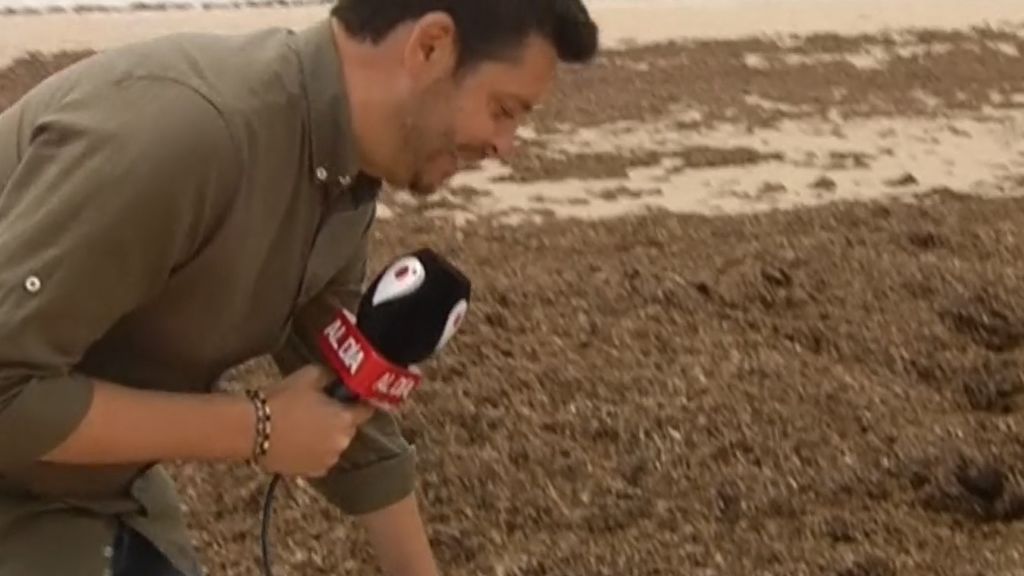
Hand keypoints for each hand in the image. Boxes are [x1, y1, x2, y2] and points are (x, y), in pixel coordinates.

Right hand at [257, 364, 374, 476]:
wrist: (252, 430)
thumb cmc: (282, 401)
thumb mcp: (308, 376)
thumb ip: (330, 376)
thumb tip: (337, 377)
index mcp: (345, 419)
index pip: (366, 410)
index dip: (357, 402)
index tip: (349, 397)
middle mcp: (342, 443)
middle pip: (349, 428)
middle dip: (339, 419)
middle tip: (319, 410)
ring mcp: (327, 460)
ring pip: (334, 445)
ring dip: (327, 437)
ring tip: (305, 427)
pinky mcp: (311, 473)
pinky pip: (321, 459)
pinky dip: (315, 452)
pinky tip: (299, 442)